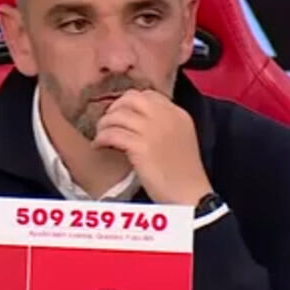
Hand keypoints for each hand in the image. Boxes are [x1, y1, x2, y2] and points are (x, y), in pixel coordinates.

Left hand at [91, 89, 212, 205]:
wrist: (190, 194)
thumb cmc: (184, 173)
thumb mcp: (181, 139)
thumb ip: (165, 125)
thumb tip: (136, 120)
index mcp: (177, 114)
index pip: (148, 95)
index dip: (129, 103)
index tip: (121, 114)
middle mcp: (165, 117)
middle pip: (131, 99)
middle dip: (114, 108)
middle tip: (107, 122)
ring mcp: (153, 131)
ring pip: (117, 116)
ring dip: (104, 124)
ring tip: (100, 136)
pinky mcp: (140, 147)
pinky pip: (112, 134)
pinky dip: (101, 139)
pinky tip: (99, 146)